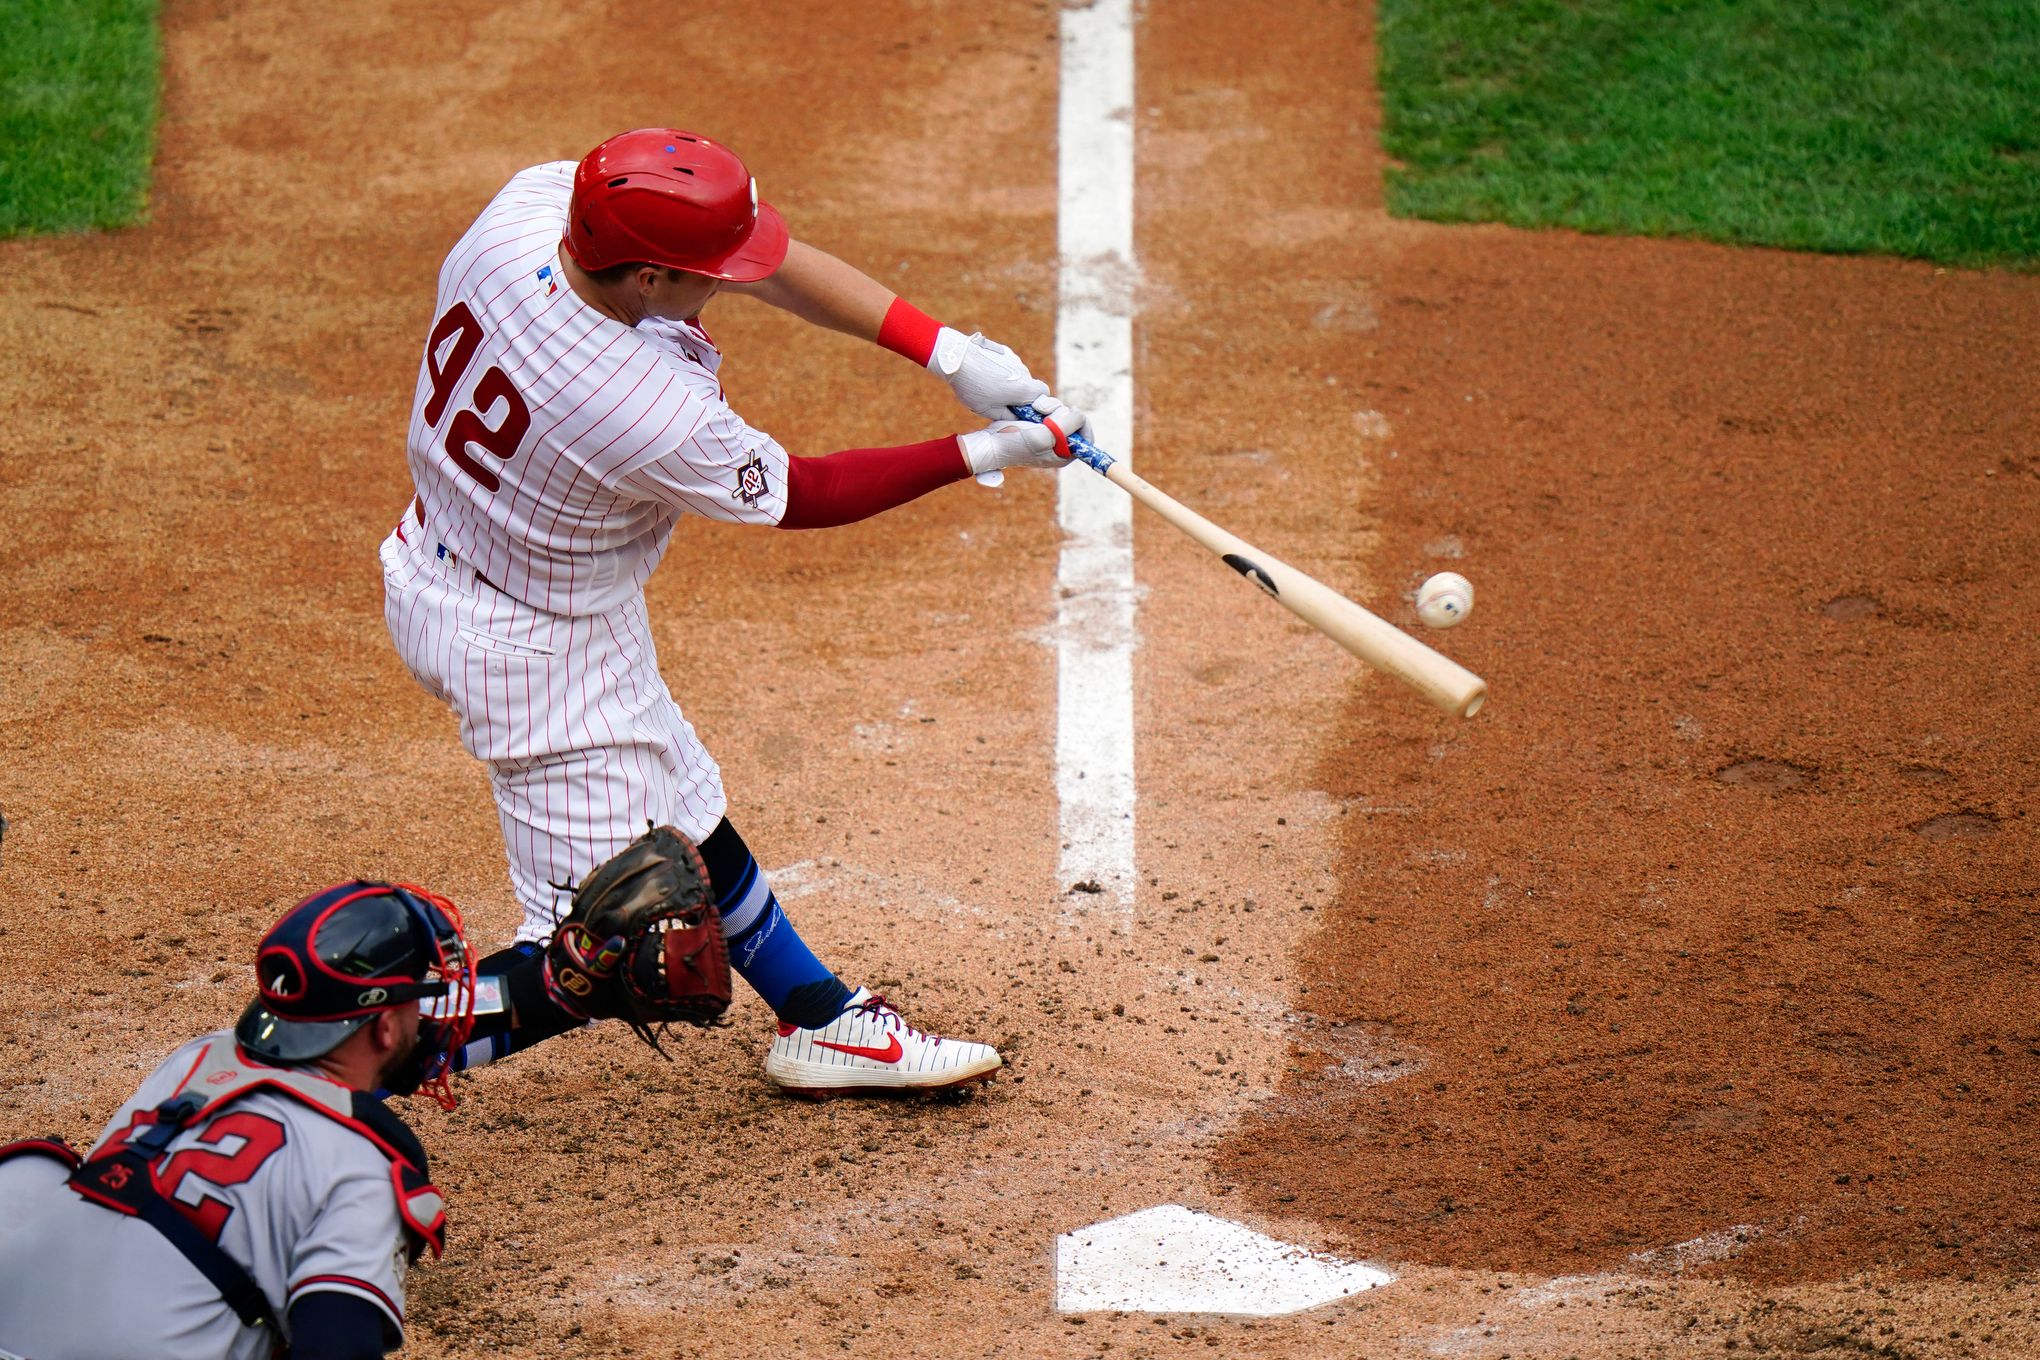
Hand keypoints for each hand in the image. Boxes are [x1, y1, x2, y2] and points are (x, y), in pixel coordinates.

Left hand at [931, 329, 1048, 419]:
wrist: (957, 358)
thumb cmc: (972, 387)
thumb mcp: (988, 410)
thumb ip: (1006, 416)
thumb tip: (1016, 417)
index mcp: (1023, 388)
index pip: (1044, 395)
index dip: (1037, 403)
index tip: (1022, 410)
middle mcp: (1023, 372)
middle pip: (1030, 386)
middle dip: (1021, 395)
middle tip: (1002, 402)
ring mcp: (1014, 360)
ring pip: (1019, 376)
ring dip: (1011, 383)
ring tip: (989, 387)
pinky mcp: (1005, 352)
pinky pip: (1009, 365)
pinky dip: (1003, 371)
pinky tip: (987, 374)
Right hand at [957, 395, 1090, 482]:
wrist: (991, 442)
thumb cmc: (1015, 444)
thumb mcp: (1044, 436)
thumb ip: (1066, 426)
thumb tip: (1079, 416)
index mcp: (1064, 454)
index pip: (1086, 439)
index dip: (1082, 424)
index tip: (1073, 413)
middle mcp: (1059, 444)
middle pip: (1075, 421)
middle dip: (1062, 413)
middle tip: (1047, 415)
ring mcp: (1049, 432)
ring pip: (1062, 412)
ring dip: (1051, 407)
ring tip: (1036, 411)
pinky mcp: (1039, 422)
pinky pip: (1050, 408)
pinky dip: (1043, 405)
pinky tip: (1034, 408)